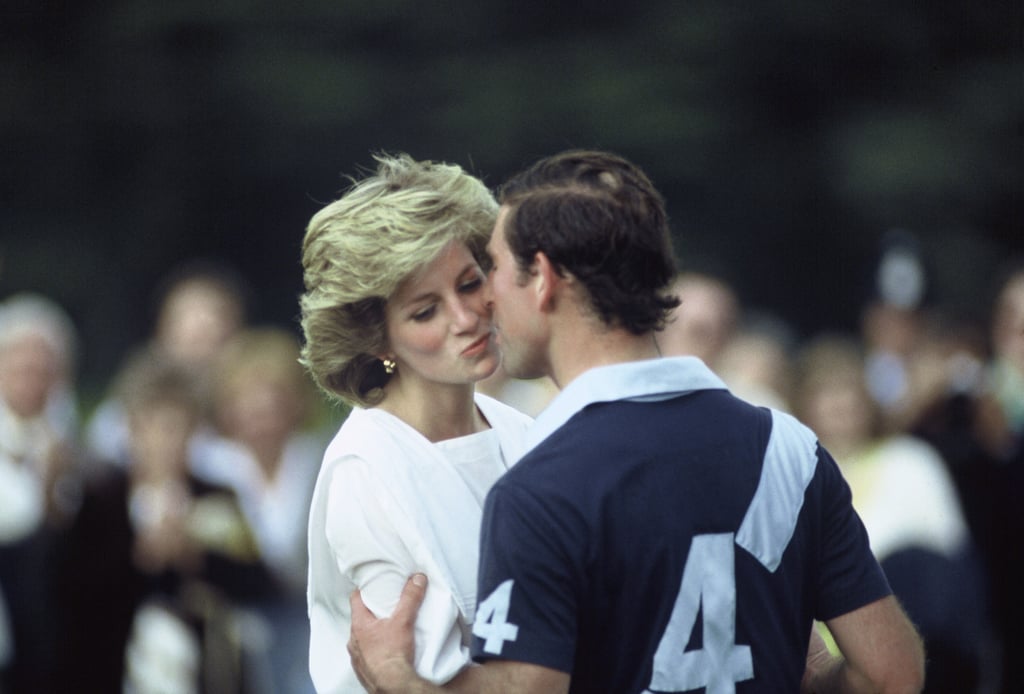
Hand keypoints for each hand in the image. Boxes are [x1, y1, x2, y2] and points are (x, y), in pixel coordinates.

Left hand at [348, 573, 427, 692]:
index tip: (372, 585)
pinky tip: (387, 651)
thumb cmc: (392, 655)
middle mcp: (354, 641)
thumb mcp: (404, 621)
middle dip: (372, 613)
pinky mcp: (363, 670)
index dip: (363, 590)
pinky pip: (366, 656)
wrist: (392, 686)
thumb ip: (410, 598)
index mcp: (359, 625)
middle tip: (385, 607)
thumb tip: (417, 579)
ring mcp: (357, 657)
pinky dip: (375, 651)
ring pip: (362, 639)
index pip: (354, 599)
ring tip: (388, 630)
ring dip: (373, 633)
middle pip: (360, 619)